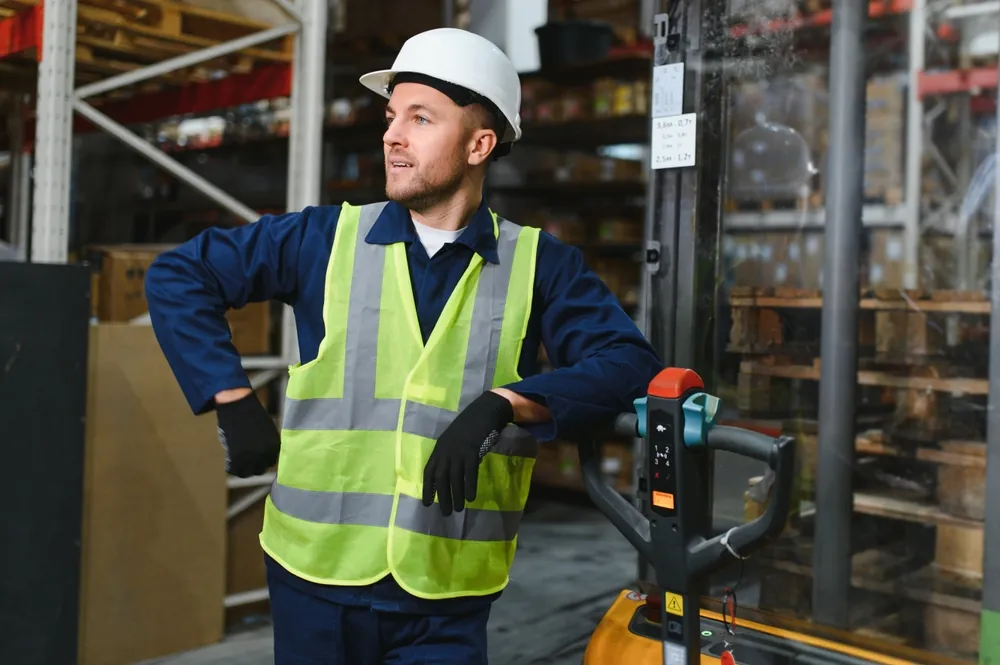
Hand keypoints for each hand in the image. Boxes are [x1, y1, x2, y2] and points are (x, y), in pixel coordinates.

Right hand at [215, 391, 280, 476]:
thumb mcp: (266, 431)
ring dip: (242, 469)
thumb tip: (263, 456)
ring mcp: (251, 457)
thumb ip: (266, 444)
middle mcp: (265, 454)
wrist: (238, 405)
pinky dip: (232, 467)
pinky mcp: (237, 456)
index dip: (262, 461)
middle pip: (260, 469)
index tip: (255, 459)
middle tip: (245, 461)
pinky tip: (230, 461)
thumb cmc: (251, 414)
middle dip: (253, 466)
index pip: (270, 462)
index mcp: (274, 446)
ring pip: (247, 473)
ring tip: (236, 462)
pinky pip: (235, 470)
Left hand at [422, 391, 513, 515]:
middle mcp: (446, 450)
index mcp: (440, 448)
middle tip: (445, 513)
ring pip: (454, 477)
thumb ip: (453, 456)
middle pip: (441, 477)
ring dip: (456, 495)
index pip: (429, 471)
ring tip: (458, 509)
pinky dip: (469, 486)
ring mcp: (458, 450)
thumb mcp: (456, 441)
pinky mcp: (472, 451)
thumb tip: (458, 475)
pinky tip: (471, 497)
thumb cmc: (471, 426)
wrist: (484, 411)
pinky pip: (469, 472)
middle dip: (442, 496)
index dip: (427, 488)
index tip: (427, 503)